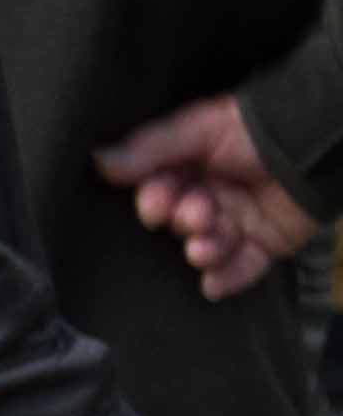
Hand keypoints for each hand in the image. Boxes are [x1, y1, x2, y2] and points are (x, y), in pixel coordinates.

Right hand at [96, 95, 320, 300]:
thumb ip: (150, 148)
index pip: (157, 192)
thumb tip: (99, 160)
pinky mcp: (266, 243)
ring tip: (211, 244)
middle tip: (199, 215)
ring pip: (208, 248)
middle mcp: (207, 197)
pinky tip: (214, 286)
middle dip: (186, 222)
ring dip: (205, 250)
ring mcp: (237, 222)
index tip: (156, 206)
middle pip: (181, 223)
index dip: (154, 202)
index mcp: (186, 168)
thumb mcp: (199, 129)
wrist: (316, 143)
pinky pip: (244, 269)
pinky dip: (229, 279)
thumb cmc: (255, 130)